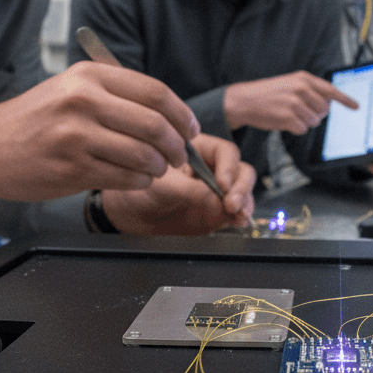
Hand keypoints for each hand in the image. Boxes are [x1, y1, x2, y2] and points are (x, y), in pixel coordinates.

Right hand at [0, 61, 199, 203]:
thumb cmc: (35, 120)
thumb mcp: (72, 89)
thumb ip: (117, 95)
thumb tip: (171, 114)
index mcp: (89, 76)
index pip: (155, 92)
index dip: (182, 114)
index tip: (191, 129)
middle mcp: (83, 101)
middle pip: (156, 125)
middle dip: (178, 145)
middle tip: (181, 155)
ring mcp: (76, 137)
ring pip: (144, 155)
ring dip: (159, 167)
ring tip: (157, 169)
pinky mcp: (72, 170)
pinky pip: (125, 178)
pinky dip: (140, 182)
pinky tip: (135, 179)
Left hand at [101, 134, 255, 234]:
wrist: (127, 217)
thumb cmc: (137, 190)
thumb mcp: (164, 187)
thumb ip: (192, 191)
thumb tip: (217, 200)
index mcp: (197, 150)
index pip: (225, 152)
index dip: (228, 167)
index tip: (222, 184)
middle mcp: (211, 168)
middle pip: (239, 171)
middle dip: (240, 186)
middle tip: (232, 203)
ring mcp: (215, 190)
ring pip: (242, 190)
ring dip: (244, 201)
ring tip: (237, 214)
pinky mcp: (216, 211)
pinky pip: (236, 211)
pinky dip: (241, 216)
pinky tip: (238, 221)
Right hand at [224, 71, 358, 133]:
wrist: (244, 100)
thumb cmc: (267, 93)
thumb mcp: (290, 83)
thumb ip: (310, 90)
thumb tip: (328, 103)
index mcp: (303, 79)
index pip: (331, 90)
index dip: (345, 100)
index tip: (356, 106)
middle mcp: (301, 89)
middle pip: (324, 110)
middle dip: (315, 115)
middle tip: (299, 111)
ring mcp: (295, 103)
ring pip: (314, 122)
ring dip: (303, 122)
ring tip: (288, 114)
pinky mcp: (288, 118)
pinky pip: (302, 129)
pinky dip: (295, 128)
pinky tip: (284, 121)